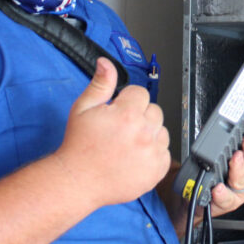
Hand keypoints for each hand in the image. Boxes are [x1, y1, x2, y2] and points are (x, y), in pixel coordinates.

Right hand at [54, 58, 171, 208]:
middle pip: (154, 111)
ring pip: (162, 131)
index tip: (117, 111)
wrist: (78, 180)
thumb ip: (100, 84)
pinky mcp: (157, 169)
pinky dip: (153, 154)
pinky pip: (165, 152)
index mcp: (127, 114)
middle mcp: (144, 132)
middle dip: (139, 115)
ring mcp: (152, 152)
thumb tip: (106, 63)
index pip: (141, 93)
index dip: (127, 100)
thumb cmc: (79, 145)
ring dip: (149, 134)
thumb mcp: (83, 109)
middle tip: (120, 129)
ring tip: (127, 144)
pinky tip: (134, 157)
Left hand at [207, 114, 243, 217]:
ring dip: (239, 168)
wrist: (201, 196)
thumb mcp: (223, 151)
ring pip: (243, 179)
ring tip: (234, 159)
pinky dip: (223, 193)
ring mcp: (241, 189)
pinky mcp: (229, 202)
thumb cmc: (214, 172)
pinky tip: (218, 188)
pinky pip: (226, 198)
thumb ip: (228, 138)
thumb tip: (224, 118)